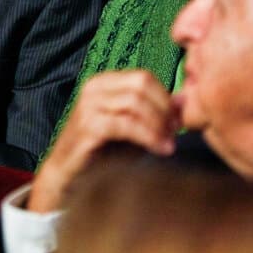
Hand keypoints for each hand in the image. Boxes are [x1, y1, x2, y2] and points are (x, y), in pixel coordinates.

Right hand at [28, 70, 178, 213]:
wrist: (69, 176)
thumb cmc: (102, 153)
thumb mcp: (133, 129)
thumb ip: (155, 114)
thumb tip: (183, 100)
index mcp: (103, 83)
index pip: (143, 77)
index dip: (165, 97)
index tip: (178, 122)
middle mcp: (94, 88)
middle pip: (141, 84)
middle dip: (163, 109)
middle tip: (175, 132)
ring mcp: (88, 105)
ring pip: (135, 102)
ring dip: (158, 124)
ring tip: (168, 144)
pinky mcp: (88, 126)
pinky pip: (126, 124)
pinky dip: (148, 136)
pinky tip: (159, 149)